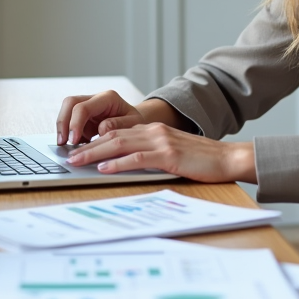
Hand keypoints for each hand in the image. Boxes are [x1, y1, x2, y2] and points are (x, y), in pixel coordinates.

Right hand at [56, 90, 145, 145]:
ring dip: (63, 128)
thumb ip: (118, 125)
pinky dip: (68, 134)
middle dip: (63, 123)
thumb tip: (101, 129)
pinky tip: (73, 147)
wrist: (136, 122)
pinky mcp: (83, 117)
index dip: (75, 123)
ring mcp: (88, 106)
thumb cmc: (136, 123)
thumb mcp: (134, 124)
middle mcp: (95, 99)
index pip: (84, 107)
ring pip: (67, 110)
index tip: (73, 140)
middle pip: (70, 103)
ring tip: (64, 146)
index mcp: (108, 98)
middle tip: (62, 142)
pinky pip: (70, 122)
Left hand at [65, 124, 256, 183]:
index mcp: (154, 130)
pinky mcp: (168, 155)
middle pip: (113, 137)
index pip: (118, 133)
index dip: (96, 142)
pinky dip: (118, 162)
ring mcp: (161, 142)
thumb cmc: (202, 160)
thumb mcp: (172, 153)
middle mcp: (154, 132)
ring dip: (95, 153)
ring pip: (120, 145)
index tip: (79, 150)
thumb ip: (151, 154)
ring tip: (78, 162)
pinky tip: (104, 168)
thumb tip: (125, 165)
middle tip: (70, 157)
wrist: (228, 158)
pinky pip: (137, 158)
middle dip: (88, 147)